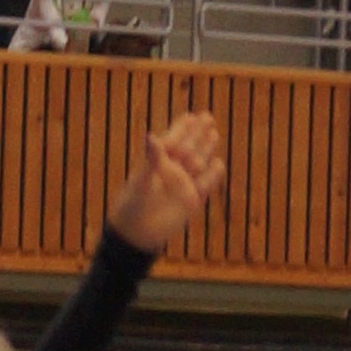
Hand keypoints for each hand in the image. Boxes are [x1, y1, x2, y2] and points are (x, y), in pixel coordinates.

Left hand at [108, 111, 223, 256]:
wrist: (136, 233)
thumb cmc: (132, 205)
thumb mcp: (141, 181)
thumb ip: (150, 159)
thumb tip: (152, 136)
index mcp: (158, 163)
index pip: (172, 140)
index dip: (182, 128)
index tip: (190, 117)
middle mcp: (172, 171)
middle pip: (189, 147)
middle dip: (198, 133)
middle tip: (207, 117)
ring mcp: (183, 184)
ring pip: (198, 162)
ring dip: (206, 149)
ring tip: (213, 134)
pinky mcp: (192, 200)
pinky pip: (206, 184)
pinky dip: (213, 175)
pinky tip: (218, 164)